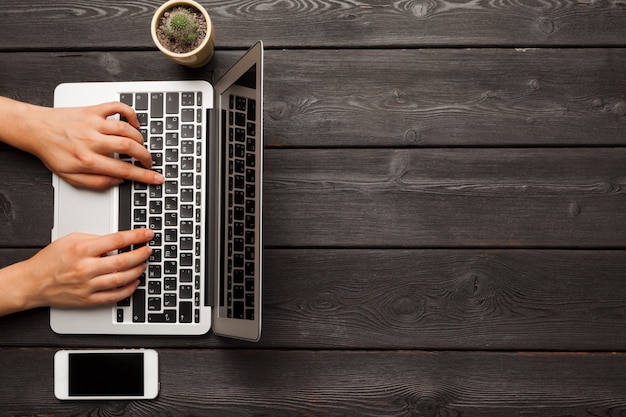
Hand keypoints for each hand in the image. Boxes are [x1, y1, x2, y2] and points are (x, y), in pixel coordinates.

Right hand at [18, 228, 153, 309]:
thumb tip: (117, 240)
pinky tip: (134, 282)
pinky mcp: (87, 300)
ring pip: (121, 279)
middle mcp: (85, 268)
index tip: (147, 234)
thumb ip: (94, 238)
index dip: (136, 236)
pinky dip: (128, 290)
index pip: (116, 240)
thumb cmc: (50, 260)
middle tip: (149, 250)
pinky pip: (114, 297)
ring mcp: (87, 286)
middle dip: (141, 254)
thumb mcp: (70, 240)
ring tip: (143, 264)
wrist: (32, 283)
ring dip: (137, 271)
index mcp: (81, 250)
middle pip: (123, 261)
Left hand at [27, 102, 163, 188]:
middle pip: (129, 147)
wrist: (35, 130)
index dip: (144, 175)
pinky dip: (130, 113)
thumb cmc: (52, 152)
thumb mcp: (70, 177)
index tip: (157, 178)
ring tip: (141, 146)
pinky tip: (133, 122)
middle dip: (146, 156)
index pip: (124, 169)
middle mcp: (92, 141)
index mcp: (88, 160)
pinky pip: (117, 107)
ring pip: (126, 129)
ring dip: (140, 138)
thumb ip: (96, 183)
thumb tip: (118, 181)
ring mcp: (93, 123)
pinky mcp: (93, 110)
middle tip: (149, 162)